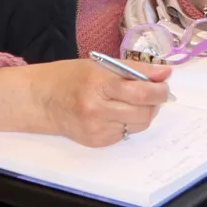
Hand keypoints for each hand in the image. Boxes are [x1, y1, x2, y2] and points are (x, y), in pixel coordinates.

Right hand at [0, 57, 172, 147]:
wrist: (40, 100)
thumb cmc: (71, 77)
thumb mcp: (101, 65)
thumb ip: (136, 69)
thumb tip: (166, 73)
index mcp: (100, 84)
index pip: (142, 92)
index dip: (160, 90)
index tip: (163, 85)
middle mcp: (98, 109)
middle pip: (145, 113)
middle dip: (154, 103)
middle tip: (150, 94)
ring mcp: (96, 129)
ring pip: (138, 125)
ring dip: (142, 114)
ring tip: (130, 102)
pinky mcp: (96, 142)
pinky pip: (125, 134)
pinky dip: (127, 123)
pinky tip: (114, 113)